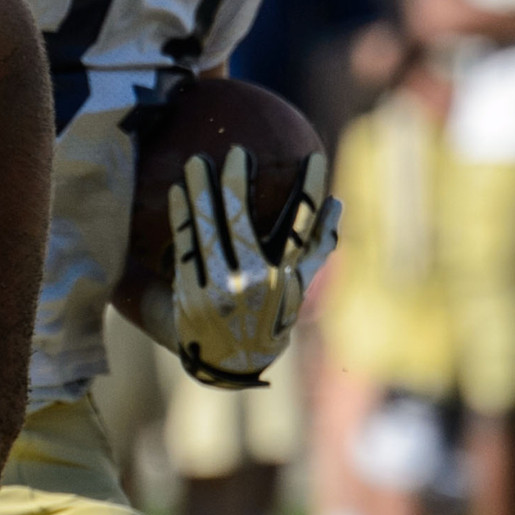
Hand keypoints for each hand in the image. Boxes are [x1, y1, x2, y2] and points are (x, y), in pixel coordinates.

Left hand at [166, 146, 337, 388]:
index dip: (311, 192)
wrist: (225, 363)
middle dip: (239, 182)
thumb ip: (313, 252)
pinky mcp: (194, 294)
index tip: (314, 157)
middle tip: (236, 150)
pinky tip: (175, 191)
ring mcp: (223, 289)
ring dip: (201, 191)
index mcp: (286, 279)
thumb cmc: (263, 315)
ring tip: (195, 161)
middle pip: (246, 222)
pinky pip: (186, 246)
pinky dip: (182, 216)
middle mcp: (257, 283)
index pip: (303, 228)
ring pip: (210, 229)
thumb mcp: (294, 289)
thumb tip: (339, 206)